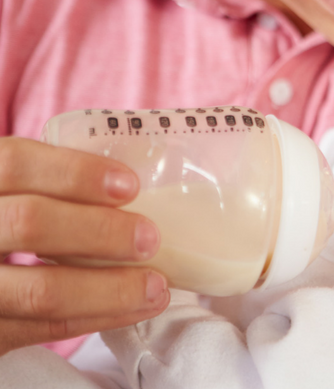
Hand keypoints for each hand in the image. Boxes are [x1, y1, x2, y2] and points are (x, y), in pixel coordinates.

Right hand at [0, 137, 169, 355]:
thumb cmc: (4, 223)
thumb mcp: (11, 194)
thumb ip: (48, 185)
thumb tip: (133, 187)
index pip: (14, 164)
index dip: (74, 172)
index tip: (130, 185)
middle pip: (28, 223)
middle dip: (99, 231)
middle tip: (150, 238)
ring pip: (40, 290)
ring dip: (110, 288)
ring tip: (157, 285)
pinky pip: (45, 329)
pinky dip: (100, 317)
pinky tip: (137, 308)